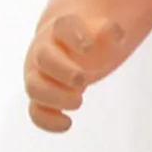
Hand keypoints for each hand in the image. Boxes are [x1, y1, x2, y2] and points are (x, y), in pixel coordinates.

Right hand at [24, 14, 125, 132]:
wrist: (69, 42)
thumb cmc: (89, 37)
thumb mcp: (105, 30)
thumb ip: (111, 31)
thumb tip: (116, 34)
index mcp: (62, 29)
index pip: (63, 28)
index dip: (74, 37)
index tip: (89, 47)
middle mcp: (44, 50)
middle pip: (43, 58)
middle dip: (63, 70)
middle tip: (83, 79)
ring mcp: (40, 74)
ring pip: (34, 87)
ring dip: (55, 97)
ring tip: (79, 99)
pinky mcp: (42, 96)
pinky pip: (36, 111)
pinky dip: (47, 121)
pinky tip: (67, 124)